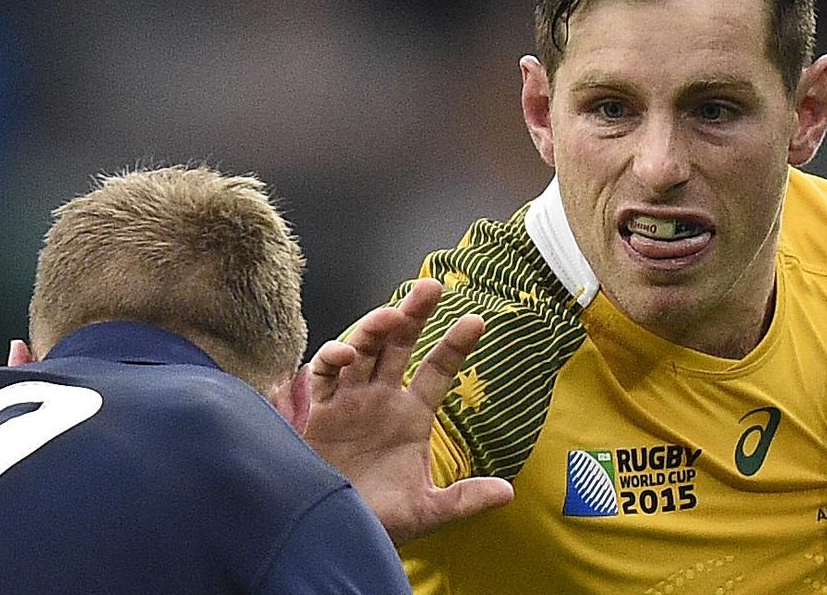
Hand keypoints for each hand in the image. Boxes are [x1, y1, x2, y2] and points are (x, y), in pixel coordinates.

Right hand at [304, 278, 513, 543]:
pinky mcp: (319, 413)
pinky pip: (324, 377)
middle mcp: (381, 400)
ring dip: (375, 328)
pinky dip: (332, 359)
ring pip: (363, 350)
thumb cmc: (380, 522)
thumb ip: (464, 499)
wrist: (334, 539)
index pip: (437, 369)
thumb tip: (508, 493)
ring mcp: (350, 402)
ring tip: (392, 315)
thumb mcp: (427, 510)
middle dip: (413, 314)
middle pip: (399, 345)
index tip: (476, 321)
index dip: (455, 344)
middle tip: (431, 287)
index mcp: (412, 415)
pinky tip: (347, 354)